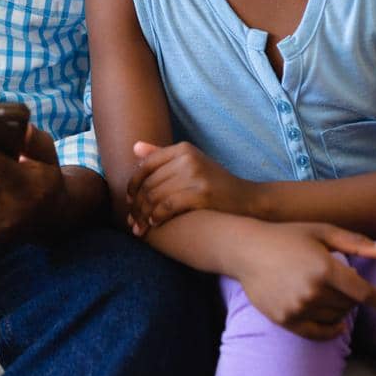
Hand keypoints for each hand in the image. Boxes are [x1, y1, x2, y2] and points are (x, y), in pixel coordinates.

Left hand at [127, 140, 256, 232]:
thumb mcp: (190, 163)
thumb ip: (162, 155)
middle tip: (131, 221)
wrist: (247, 199)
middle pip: (149, 182)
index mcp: (183, 149)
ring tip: (139, 227)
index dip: (133, 184)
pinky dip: (157, 216)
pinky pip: (168, 206)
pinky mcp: (202, 193)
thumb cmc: (215, 183)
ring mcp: (195, 175)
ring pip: (156, 195)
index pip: (146, 165)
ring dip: (143, 214)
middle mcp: (188, 158)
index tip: (128, 200)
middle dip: (136, 204)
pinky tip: (154, 224)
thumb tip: (134, 147)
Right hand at [230, 221, 375, 340]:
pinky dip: (331, 330)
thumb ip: (356, 243)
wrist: (246, 250)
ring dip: (340, 310)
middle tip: (342, 284)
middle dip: (352, 297)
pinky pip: (318, 333)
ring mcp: (298, 308)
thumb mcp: (322, 232)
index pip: (363, 293)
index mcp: (325, 268)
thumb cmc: (287, 236)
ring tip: (331, 295)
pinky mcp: (285, 319)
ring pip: (335, 318)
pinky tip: (337, 324)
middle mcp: (312, 291)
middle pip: (349, 305)